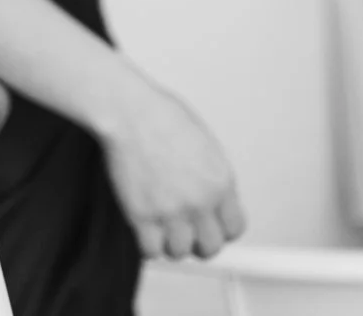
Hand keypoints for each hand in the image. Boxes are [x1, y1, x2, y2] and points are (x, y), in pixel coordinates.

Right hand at [98, 67, 246, 261]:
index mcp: (221, 181)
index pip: (234, 228)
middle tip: (184, 230)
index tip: (208, 227)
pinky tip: (143, 227)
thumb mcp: (204, 144)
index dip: (219, 230)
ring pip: (179, 252)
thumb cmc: (160, 116)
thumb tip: (212, 200)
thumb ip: (212, 178)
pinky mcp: (142, 216)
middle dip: (197, 241)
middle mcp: (201, 200)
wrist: (128, 111)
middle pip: (210, 247)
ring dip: (169, 242)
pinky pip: (151, 251)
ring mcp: (172, 211)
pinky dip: (146, 244)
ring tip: (160, 225)